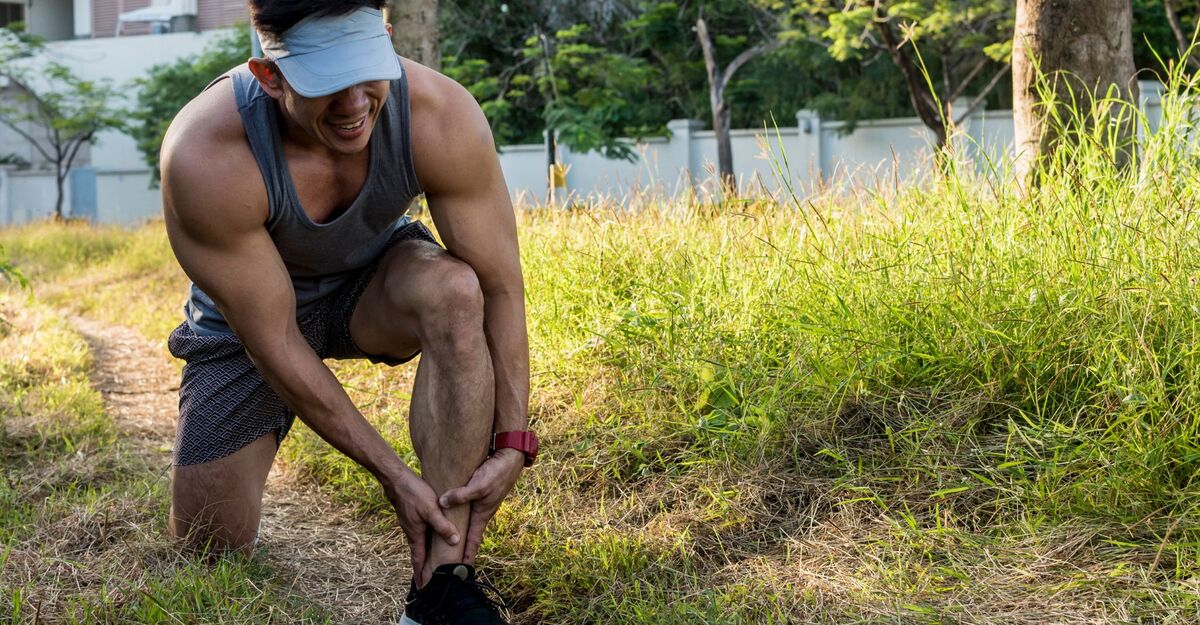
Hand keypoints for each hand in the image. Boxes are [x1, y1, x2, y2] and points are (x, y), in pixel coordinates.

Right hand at [383, 468, 459, 577]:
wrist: (396, 479)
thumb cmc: (413, 494)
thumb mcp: (431, 510)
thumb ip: (443, 526)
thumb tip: (455, 541)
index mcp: (415, 534)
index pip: (418, 560)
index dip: (420, 574)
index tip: (421, 588)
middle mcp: (411, 532)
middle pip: (418, 553)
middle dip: (422, 567)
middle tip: (428, 580)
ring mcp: (410, 524)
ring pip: (419, 542)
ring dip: (423, 553)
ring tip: (431, 561)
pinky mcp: (411, 516)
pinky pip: (419, 532)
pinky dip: (424, 540)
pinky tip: (431, 536)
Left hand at [438, 449, 524, 564]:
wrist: (510, 457)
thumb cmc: (496, 473)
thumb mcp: (478, 486)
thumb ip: (461, 495)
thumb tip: (443, 502)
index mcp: (482, 514)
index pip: (473, 540)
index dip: (467, 554)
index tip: (461, 569)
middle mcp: (482, 511)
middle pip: (470, 532)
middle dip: (462, 546)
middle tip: (451, 559)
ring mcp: (482, 502)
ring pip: (468, 520)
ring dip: (461, 530)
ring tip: (449, 539)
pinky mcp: (480, 492)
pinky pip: (468, 507)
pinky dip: (461, 513)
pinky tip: (453, 511)